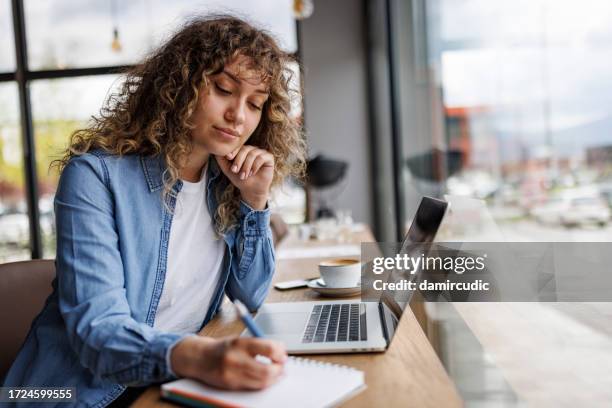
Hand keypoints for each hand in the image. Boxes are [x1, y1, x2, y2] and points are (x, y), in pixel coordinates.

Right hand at [170, 336, 286, 389]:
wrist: (200, 358)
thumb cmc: (223, 348)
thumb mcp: (240, 340)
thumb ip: (259, 344)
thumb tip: (281, 351)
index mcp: (240, 343)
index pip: (268, 348)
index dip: (280, 353)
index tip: (282, 354)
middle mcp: (236, 359)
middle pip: (268, 370)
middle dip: (279, 369)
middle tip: (283, 365)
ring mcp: (232, 374)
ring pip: (262, 382)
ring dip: (274, 378)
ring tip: (277, 372)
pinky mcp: (231, 385)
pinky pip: (253, 387)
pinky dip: (263, 383)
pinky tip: (265, 378)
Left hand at [216, 145, 273, 209]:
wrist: (251, 190)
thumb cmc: (239, 179)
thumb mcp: (227, 169)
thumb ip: (221, 159)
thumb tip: (215, 149)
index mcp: (243, 150)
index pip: (238, 146)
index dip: (233, 151)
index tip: (228, 158)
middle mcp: (252, 150)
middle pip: (245, 149)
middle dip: (239, 160)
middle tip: (235, 171)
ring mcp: (261, 153)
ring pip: (253, 154)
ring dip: (246, 166)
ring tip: (243, 176)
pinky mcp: (269, 158)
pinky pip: (261, 158)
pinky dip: (255, 166)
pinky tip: (252, 173)